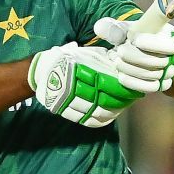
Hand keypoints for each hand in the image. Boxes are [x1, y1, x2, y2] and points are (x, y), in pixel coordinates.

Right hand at [27, 42, 142, 127]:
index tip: (133, 90)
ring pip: (96, 112)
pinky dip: (98, 121)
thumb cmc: (66, 59)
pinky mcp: (64, 110)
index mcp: (80, 70)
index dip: (122, 90)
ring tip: (121, 108)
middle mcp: (74, 86)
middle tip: (131, 100)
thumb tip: (120, 60)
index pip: (107, 84)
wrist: (40, 70)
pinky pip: (84, 120)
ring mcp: (68, 100)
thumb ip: (100, 57)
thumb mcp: (83, 52)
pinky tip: (108, 117)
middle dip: (120, 102)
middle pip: (103, 99)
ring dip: (112, 112)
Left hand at [94, 15, 173, 94]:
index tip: (134, 40)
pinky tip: (121, 76)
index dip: (151, 44)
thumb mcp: (129, 29)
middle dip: (134, 56)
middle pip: (157, 61)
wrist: (145, 53)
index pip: (169, 46)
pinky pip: (149, 87)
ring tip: (117, 62)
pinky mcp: (161, 84)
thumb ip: (115, 28)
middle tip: (119, 51)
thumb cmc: (136, 38)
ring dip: (130, 69)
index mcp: (171, 38)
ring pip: (151, 75)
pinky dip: (133, 82)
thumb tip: (100, 28)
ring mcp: (169, 73)